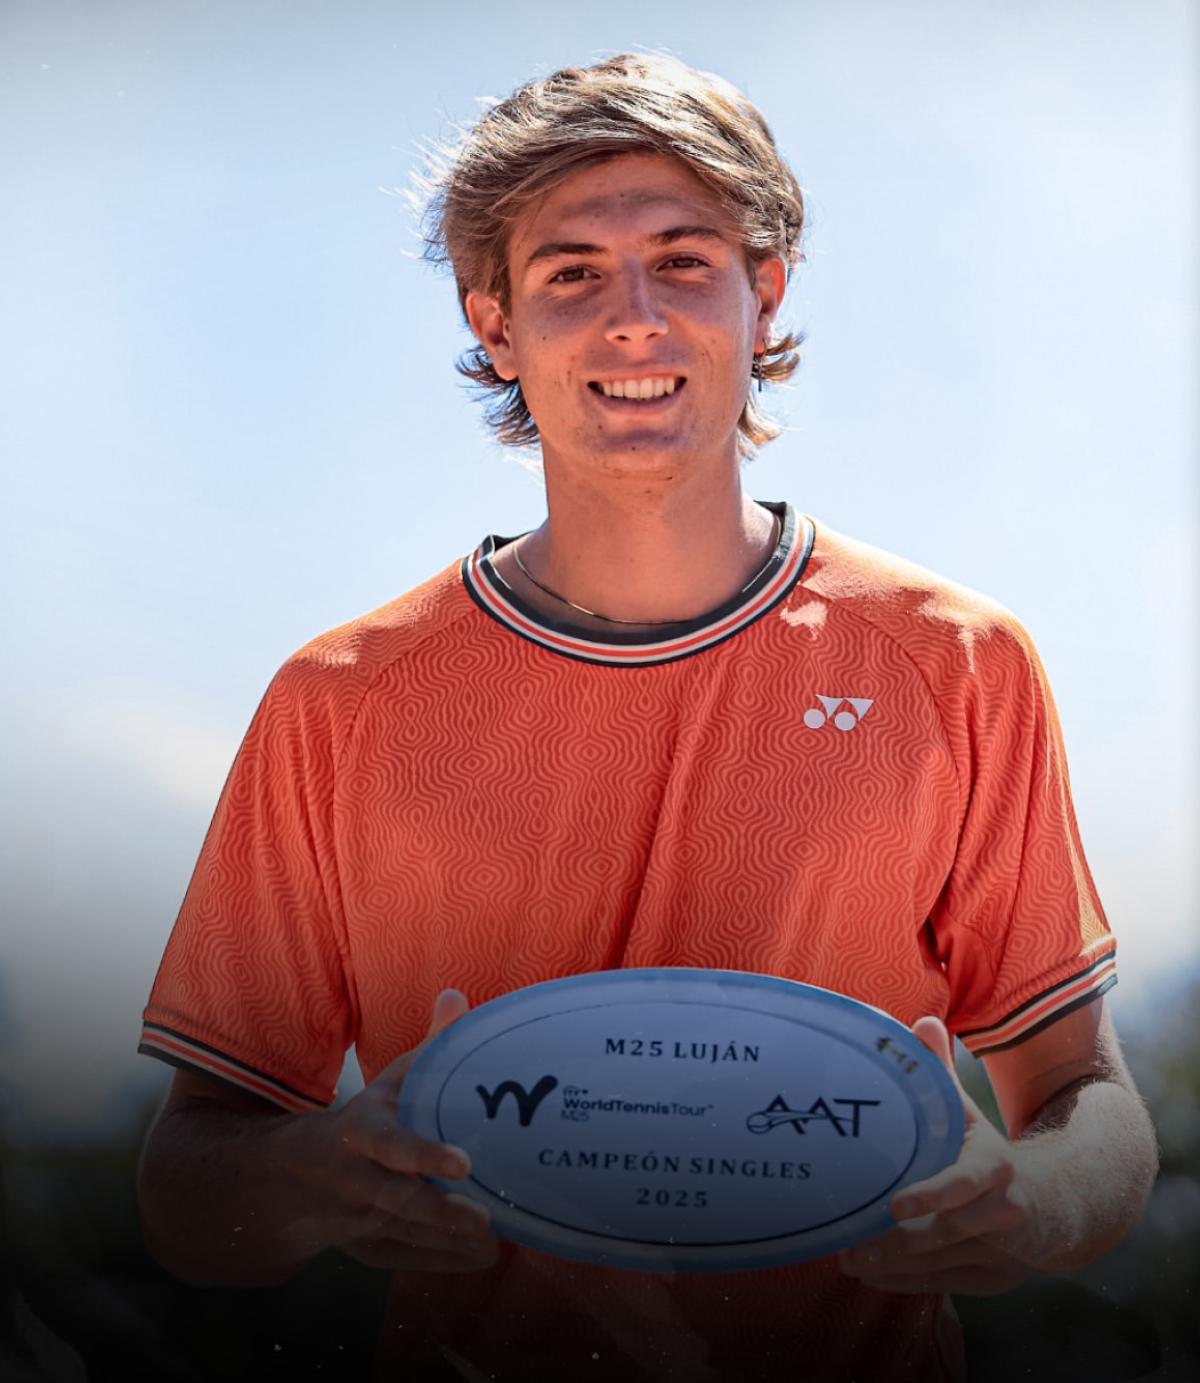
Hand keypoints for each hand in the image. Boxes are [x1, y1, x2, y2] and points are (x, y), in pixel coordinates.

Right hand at [302, 988, 499, 1272]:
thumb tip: (456, 997)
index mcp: (360, 1131)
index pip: (391, 1145)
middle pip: (397, 1199)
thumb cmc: (366, 1117)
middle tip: (485, 1218)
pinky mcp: (363, 1246)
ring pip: (401, 1233)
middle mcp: (354, 1177)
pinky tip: (476, 1257)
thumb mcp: (390, 1079)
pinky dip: (438, 1261)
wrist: (297, 1172)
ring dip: (445, 1241)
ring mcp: (356, 1217)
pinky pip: (400, 1258)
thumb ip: (429, 1044)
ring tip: (491, 1240)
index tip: (463, 1163)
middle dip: (439, 1212)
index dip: (424, 1155)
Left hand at [837, 1017, 1041, 1295]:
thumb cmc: (994, 1150)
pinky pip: (948, 1284)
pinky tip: (874, 1277)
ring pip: (944, 1266)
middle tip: (850, 1250)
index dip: (933, 1194)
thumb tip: (922, 1020)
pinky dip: (909, 1283)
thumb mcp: (972, 1113)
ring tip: (849, 1261)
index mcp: (997, 1166)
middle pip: (947, 1235)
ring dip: (895, 1269)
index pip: (966, 1184)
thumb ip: (942, 1072)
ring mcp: (1003, 1253)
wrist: (1062, 1201)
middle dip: (897, 1245)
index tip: (896, 1203)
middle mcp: (1004, 1213)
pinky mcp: (995, 1280)